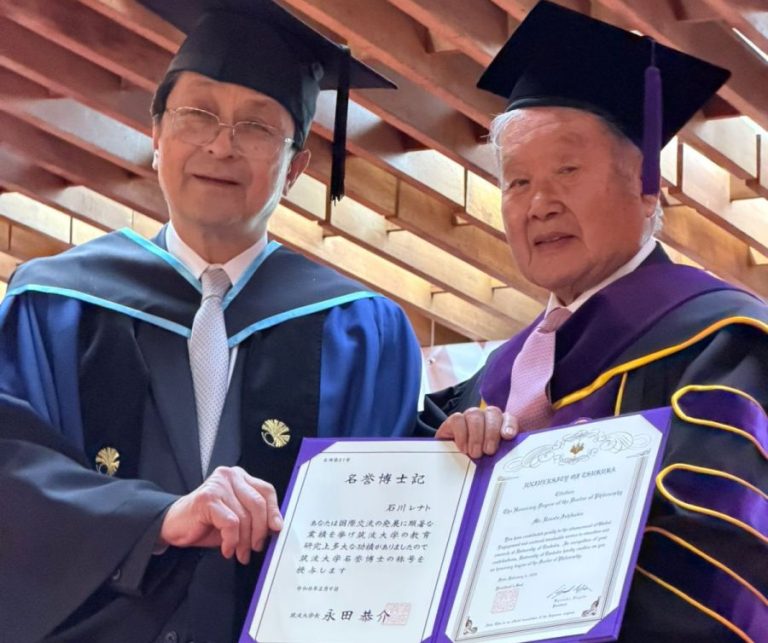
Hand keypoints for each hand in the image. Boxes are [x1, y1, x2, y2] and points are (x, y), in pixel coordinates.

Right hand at [158, 466, 281, 563]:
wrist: (174, 525)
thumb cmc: (206, 521)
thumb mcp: (236, 517)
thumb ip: (254, 516)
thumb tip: (275, 527)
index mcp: (240, 477)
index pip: (266, 490)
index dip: (274, 511)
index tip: (277, 528)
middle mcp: (230, 476)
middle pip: (257, 504)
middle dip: (259, 531)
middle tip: (255, 547)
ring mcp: (218, 485)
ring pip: (244, 516)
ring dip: (244, 541)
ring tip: (240, 552)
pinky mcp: (207, 498)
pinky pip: (230, 523)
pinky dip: (231, 540)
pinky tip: (226, 548)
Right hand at [436, 406, 517, 457]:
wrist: (454, 465)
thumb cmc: (479, 462)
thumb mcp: (493, 459)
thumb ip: (503, 455)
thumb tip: (511, 460)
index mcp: (501, 424)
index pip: (508, 418)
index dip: (509, 424)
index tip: (508, 436)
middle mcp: (486, 416)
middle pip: (492, 413)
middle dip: (491, 433)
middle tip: (488, 451)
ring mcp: (469, 417)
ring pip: (475, 414)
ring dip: (476, 435)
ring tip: (474, 453)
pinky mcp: (454, 421)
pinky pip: (458, 419)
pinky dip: (461, 434)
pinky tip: (463, 448)